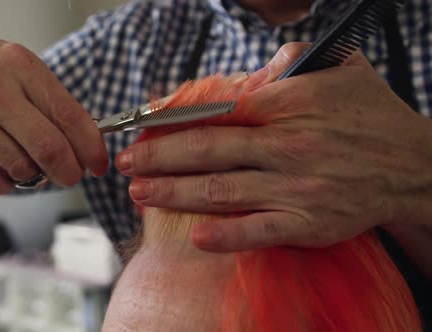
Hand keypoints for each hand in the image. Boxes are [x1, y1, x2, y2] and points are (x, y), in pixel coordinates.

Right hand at [0, 27, 107, 194]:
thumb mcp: (16, 66)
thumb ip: (49, 100)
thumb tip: (85, 144)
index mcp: (18, 65)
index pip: (69, 116)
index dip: (91, 148)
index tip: (98, 165)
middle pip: (48, 148)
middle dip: (69, 172)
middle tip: (70, 176)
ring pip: (20, 168)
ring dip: (33, 176)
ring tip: (25, 162)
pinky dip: (5, 185)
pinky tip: (1, 170)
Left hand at [116, 42, 431, 251]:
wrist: (413, 167)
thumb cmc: (371, 116)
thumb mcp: (338, 70)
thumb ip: (292, 61)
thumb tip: (255, 68)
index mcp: (289, 105)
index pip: (217, 110)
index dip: (173, 119)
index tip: (142, 125)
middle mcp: (288, 146)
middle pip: (208, 150)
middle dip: (159, 158)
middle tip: (126, 164)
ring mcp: (297, 188)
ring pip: (223, 190)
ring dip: (176, 193)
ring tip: (140, 193)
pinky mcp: (310, 223)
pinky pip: (261, 230)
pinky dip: (228, 235)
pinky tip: (197, 237)